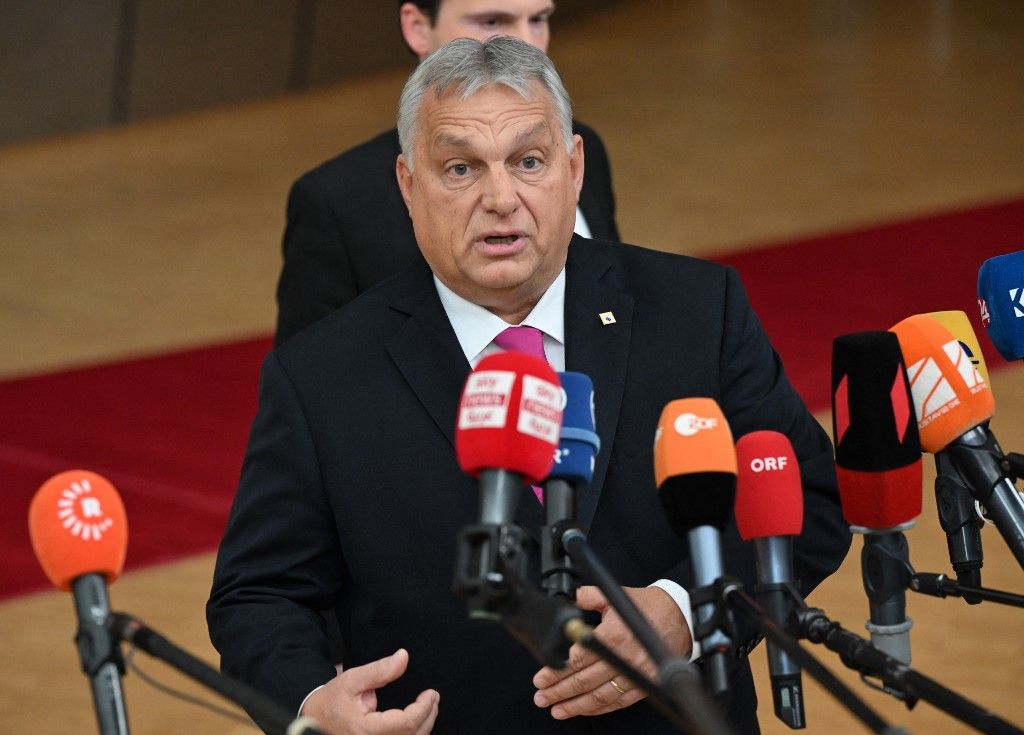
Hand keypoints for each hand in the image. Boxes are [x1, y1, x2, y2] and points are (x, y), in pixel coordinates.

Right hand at [301, 648, 438, 733]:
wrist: (314, 721)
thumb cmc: (332, 702)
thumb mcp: (353, 680)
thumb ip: (380, 670)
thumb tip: (403, 657)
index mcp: (366, 730)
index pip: (406, 723)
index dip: (424, 708)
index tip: (431, 693)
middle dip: (429, 716)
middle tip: (434, 698)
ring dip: (424, 726)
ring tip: (429, 707)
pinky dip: (413, 733)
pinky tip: (418, 722)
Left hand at [532, 585, 691, 719]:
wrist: (679, 618)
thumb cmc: (647, 608)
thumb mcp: (614, 596)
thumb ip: (587, 597)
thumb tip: (568, 599)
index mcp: (613, 636)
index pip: (577, 659)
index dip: (556, 671)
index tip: (541, 678)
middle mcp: (623, 658)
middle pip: (584, 681)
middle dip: (559, 691)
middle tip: (541, 697)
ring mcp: (634, 674)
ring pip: (599, 696)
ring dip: (575, 705)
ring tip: (556, 709)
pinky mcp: (643, 685)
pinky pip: (617, 702)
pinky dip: (598, 708)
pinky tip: (583, 709)